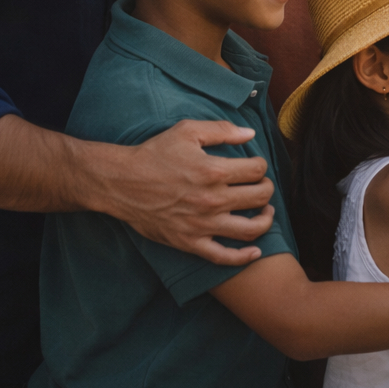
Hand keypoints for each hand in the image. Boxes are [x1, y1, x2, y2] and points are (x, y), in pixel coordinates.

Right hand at [95, 119, 275, 264]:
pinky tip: (255, 252)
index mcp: (213, 171)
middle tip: (262, 185)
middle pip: (259, 197)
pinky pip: (223, 257)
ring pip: (249, 230)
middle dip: (266, 189)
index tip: (255, 165)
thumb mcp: (187, 131)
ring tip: (266, 212)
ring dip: (265, 221)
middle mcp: (212, 200)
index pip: (256, 170)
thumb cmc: (155, 154)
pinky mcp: (189, 242)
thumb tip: (250, 133)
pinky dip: (243, 257)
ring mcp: (202, 224)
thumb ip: (222, 130)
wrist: (122, 183)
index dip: (261, 165)